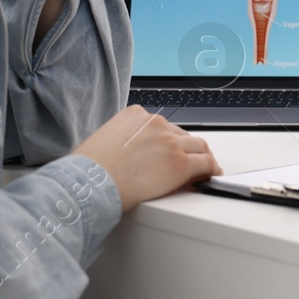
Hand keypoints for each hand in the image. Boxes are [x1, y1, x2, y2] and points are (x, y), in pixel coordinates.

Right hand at [74, 106, 221, 211]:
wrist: (89, 183)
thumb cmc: (87, 171)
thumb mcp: (102, 142)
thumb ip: (119, 142)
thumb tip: (123, 157)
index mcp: (134, 114)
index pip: (161, 125)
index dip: (169, 140)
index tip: (170, 149)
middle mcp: (154, 123)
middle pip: (181, 134)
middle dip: (186, 148)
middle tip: (191, 161)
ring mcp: (169, 142)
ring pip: (197, 146)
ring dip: (202, 157)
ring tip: (205, 168)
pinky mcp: (180, 163)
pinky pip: (204, 164)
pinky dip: (211, 169)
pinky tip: (211, 175)